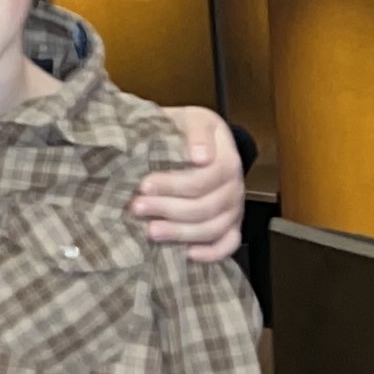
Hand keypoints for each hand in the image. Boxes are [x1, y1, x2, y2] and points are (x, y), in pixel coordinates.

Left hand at [130, 106, 248, 262]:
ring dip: (181, 233)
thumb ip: (196, 132)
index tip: (144, 184)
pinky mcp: (232, 224)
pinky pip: (228, 244)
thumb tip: (200, 157)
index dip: (174, 184)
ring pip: (213, 228)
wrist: (199, 140)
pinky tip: (186, 254)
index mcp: (228, 158)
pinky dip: (211, 253)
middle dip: (168, 209)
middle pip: (206, 206)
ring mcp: (235, 208)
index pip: (205, 178)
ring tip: (150, 231)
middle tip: (137, 207)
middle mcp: (235, 186)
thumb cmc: (188, 131)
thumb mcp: (191, 118)